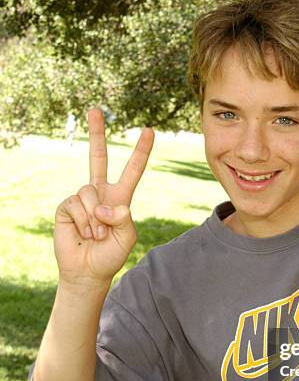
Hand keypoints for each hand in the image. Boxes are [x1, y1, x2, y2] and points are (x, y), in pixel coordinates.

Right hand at [54, 109, 153, 286]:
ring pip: (90, 191)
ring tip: (97, 235)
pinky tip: (85, 233)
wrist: (88, 270)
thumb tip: (107, 205)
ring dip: (96, 218)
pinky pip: (77, 204)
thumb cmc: (110, 254)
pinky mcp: (67, 206)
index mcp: (120, 197)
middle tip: (95, 109)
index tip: (149, 131)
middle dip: (96, 133)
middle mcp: (100, 193)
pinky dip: (85, 221)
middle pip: (97, 157)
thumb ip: (122, 219)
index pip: (131, 170)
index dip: (140, 152)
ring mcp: (82, 198)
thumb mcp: (126, 236)